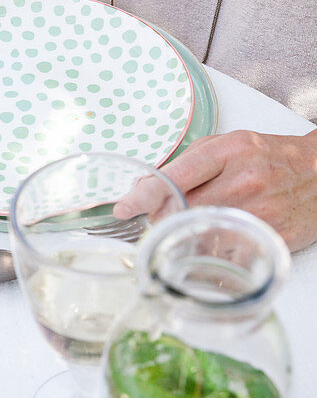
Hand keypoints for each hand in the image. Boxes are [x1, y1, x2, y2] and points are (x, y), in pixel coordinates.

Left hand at [114, 130, 316, 251]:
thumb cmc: (272, 158)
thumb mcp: (231, 145)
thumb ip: (189, 161)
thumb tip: (147, 185)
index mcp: (231, 151)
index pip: (176, 174)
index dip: (143, 193)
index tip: (124, 206)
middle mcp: (244, 180)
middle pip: (181, 207)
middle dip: (161, 216)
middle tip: (158, 217)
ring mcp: (257, 211)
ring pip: (198, 232)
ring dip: (181, 234)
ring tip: (187, 226)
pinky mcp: (267, 236)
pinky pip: (222, 251)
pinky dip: (207, 249)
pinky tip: (209, 240)